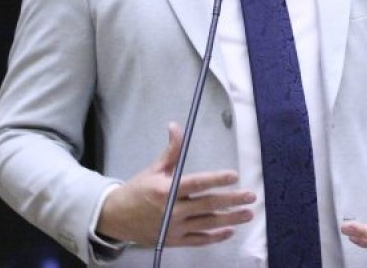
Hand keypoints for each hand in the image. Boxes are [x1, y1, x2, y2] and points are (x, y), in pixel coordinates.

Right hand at [95, 122, 255, 246]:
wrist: (116, 218)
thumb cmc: (137, 190)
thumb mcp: (153, 169)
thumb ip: (171, 151)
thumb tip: (176, 126)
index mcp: (166, 190)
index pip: (197, 184)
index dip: (216, 179)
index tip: (234, 175)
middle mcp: (172, 211)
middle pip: (208, 205)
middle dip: (232, 200)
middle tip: (250, 196)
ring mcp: (174, 228)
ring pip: (208, 224)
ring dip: (230, 219)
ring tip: (247, 213)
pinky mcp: (174, 240)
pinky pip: (199, 240)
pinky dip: (215, 237)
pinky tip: (230, 231)